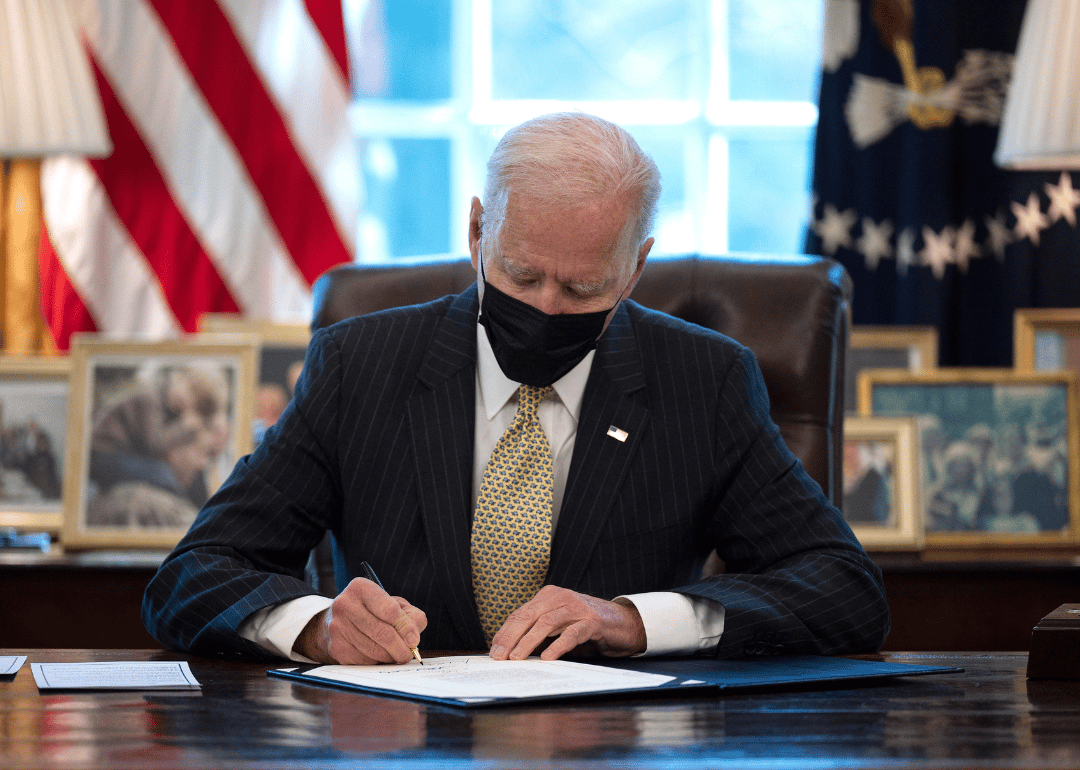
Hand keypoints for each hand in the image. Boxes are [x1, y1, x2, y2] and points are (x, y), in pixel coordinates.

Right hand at [294, 577, 426, 663]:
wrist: (340, 621)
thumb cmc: (373, 610)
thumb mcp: (394, 604)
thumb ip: (411, 615)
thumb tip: (413, 636)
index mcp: (361, 588)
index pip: (389, 610)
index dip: (406, 627)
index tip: (414, 640)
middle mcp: (345, 605)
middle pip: (382, 632)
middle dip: (400, 648)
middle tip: (408, 654)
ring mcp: (338, 627)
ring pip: (373, 650)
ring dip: (390, 656)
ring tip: (395, 654)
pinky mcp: (336, 647)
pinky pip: (363, 661)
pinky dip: (376, 662)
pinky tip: (378, 655)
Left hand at [489, 585, 645, 661]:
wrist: (622, 623)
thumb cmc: (586, 627)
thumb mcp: (559, 627)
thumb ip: (538, 634)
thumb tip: (511, 652)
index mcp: (549, 596)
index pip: (520, 613)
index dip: (505, 632)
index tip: (494, 649)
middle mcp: (560, 597)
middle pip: (529, 616)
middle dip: (511, 637)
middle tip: (499, 656)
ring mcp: (576, 608)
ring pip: (546, 623)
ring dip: (528, 642)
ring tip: (517, 658)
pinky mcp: (592, 621)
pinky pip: (571, 633)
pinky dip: (558, 645)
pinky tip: (548, 657)